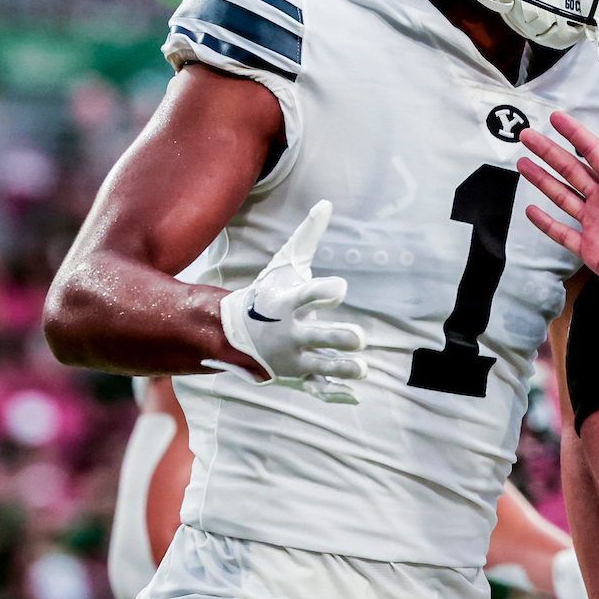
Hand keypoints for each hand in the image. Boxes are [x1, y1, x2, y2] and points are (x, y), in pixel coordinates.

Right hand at [213, 200, 365, 403]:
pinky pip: (316, 389)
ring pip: (321, 366)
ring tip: (363, 367)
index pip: (306, 296)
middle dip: (338, 338)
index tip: (340, 288)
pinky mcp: (297, 376)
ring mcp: (293, 358)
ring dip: (343, 368)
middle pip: (317, 337)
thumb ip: (308, 237)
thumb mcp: (284, 265)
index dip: (324, 291)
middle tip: (359, 337)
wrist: (234, 333)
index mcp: (287, 304)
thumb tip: (326, 204)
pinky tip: (355, 395)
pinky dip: (333, 394)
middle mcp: (290, 333)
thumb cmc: (267, 294)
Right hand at [519, 114, 598, 299]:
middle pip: (570, 170)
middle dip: (548, 153)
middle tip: (527, 136)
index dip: (575, 134)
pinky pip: (562, 233)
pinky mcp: (590, 248)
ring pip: (562, 197)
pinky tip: (531, 210)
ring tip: (523, 163)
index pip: (592, 152)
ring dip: (542, 180)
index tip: (556, 118)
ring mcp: (594, 223)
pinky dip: (546, 223)